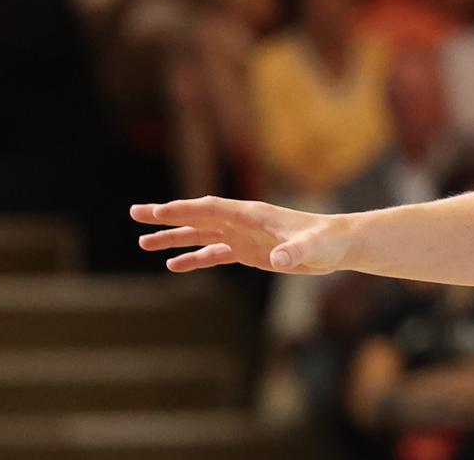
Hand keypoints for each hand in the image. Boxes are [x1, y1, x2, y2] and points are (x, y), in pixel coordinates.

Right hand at [130, 196, 352, 275]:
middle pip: (198, 216)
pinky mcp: (250, 252)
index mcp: (253, 214)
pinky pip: (215, 253)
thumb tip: (280, 260)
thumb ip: (296, 251)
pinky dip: (194, 258)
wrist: (339, 245)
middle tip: (135, 214)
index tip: (156, 211)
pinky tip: (174, 265)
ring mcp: (244, 236)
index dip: (183, 210)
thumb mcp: (314, 247)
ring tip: (143, 244)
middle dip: (167, 216)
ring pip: (201, 234)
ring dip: (174, 239)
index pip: (211, 208)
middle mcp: (244, 222)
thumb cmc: (329, 241)